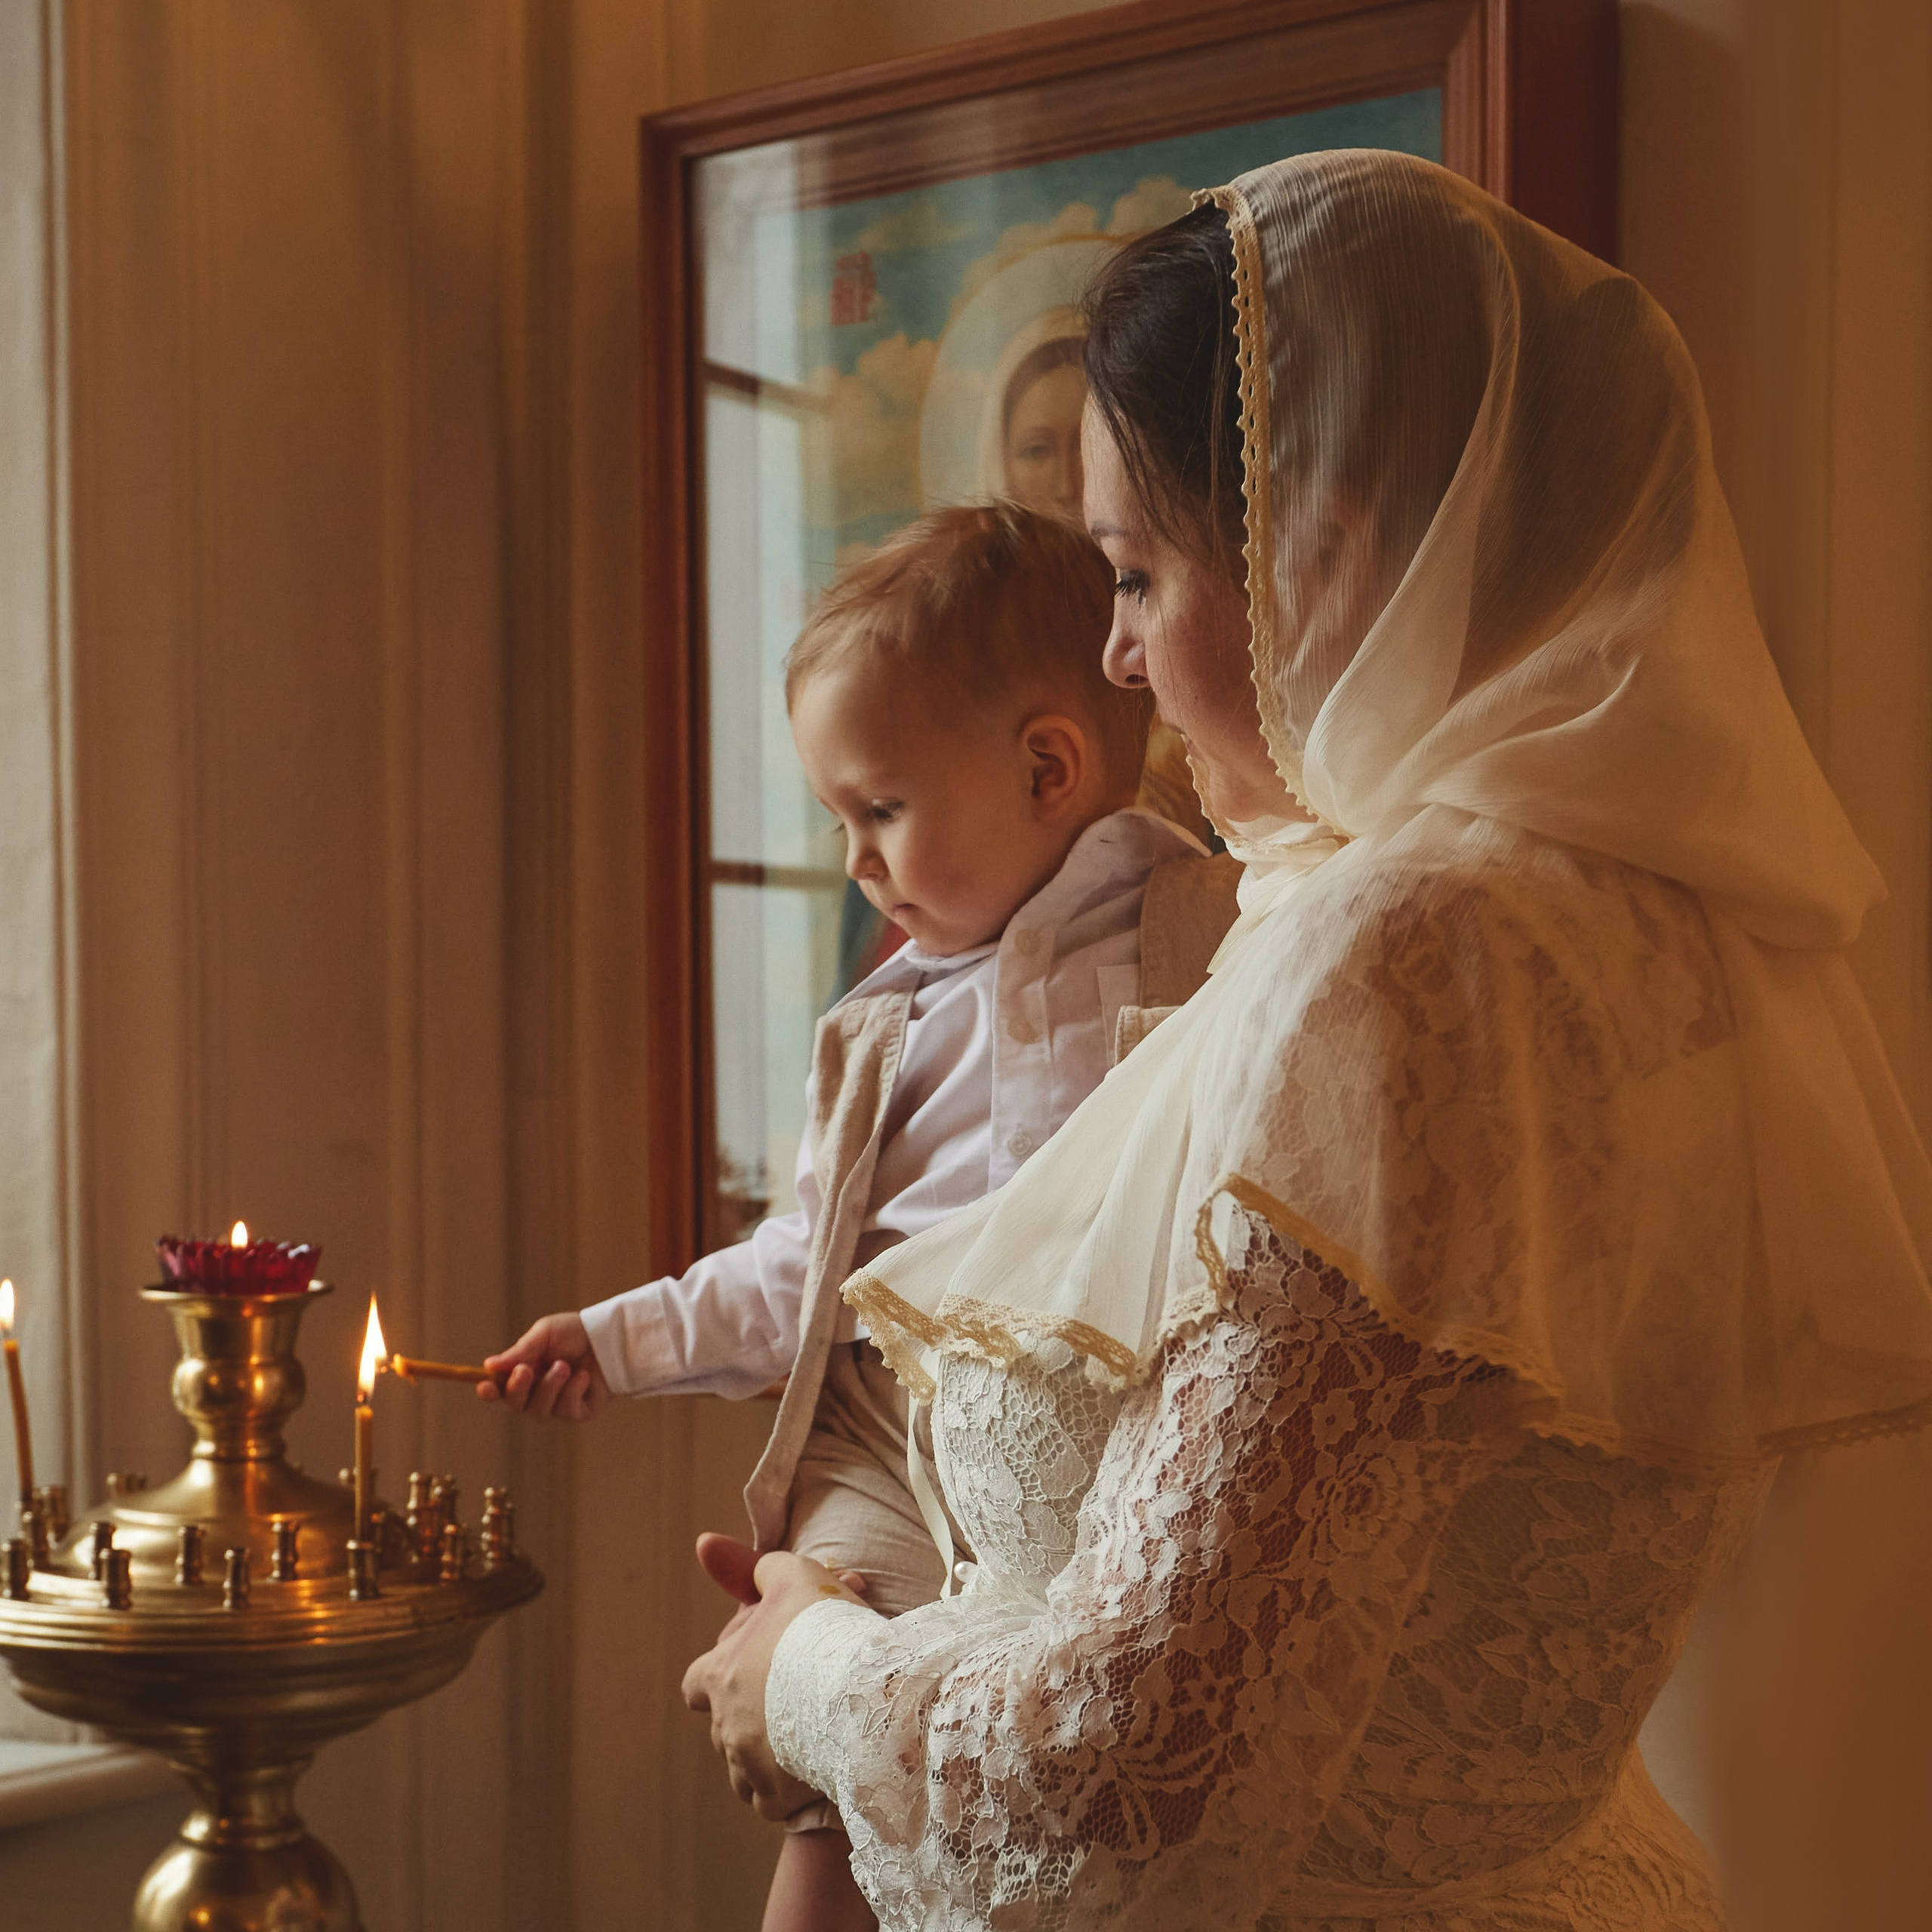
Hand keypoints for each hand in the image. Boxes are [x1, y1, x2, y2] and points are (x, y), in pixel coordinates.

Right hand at [480, 1312, 609, 1420]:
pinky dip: (572, 1391)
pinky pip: (566, 1411)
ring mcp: (557, 1405)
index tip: (484, 1387)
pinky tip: (583, 1376)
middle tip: (526, 1370)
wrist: (611, 1336)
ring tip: (564, 1366)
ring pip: (539, 1411)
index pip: (500, 1389)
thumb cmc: (575, 1332)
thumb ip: (520, 1351)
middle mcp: (537, 1392)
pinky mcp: (578, 1412)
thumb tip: (489, 1365)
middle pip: (516, 1405)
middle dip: (518, 1389)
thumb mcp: (545, 1334)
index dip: (490, 1392)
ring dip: (549, 1387)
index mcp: (525, 1373)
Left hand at [681, 1534, 872, 1819]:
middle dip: (749, 1716)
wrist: (858, 1688)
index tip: (746, 1672)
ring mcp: (747, 1765)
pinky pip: (769, 1801)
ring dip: (763, 1755)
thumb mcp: (794, 1576)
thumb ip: (764, 1570)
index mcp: (720, 1675)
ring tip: (801, 1738)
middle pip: (723, 1726)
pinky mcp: (777, 1797)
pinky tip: (808, 1773)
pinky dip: (784, 1790)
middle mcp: (725, 1725)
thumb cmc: (822, 1629)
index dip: (718, 1678)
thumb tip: (745, 1564)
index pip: (695, 1684)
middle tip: (793, 1699)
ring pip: (742, 1768)